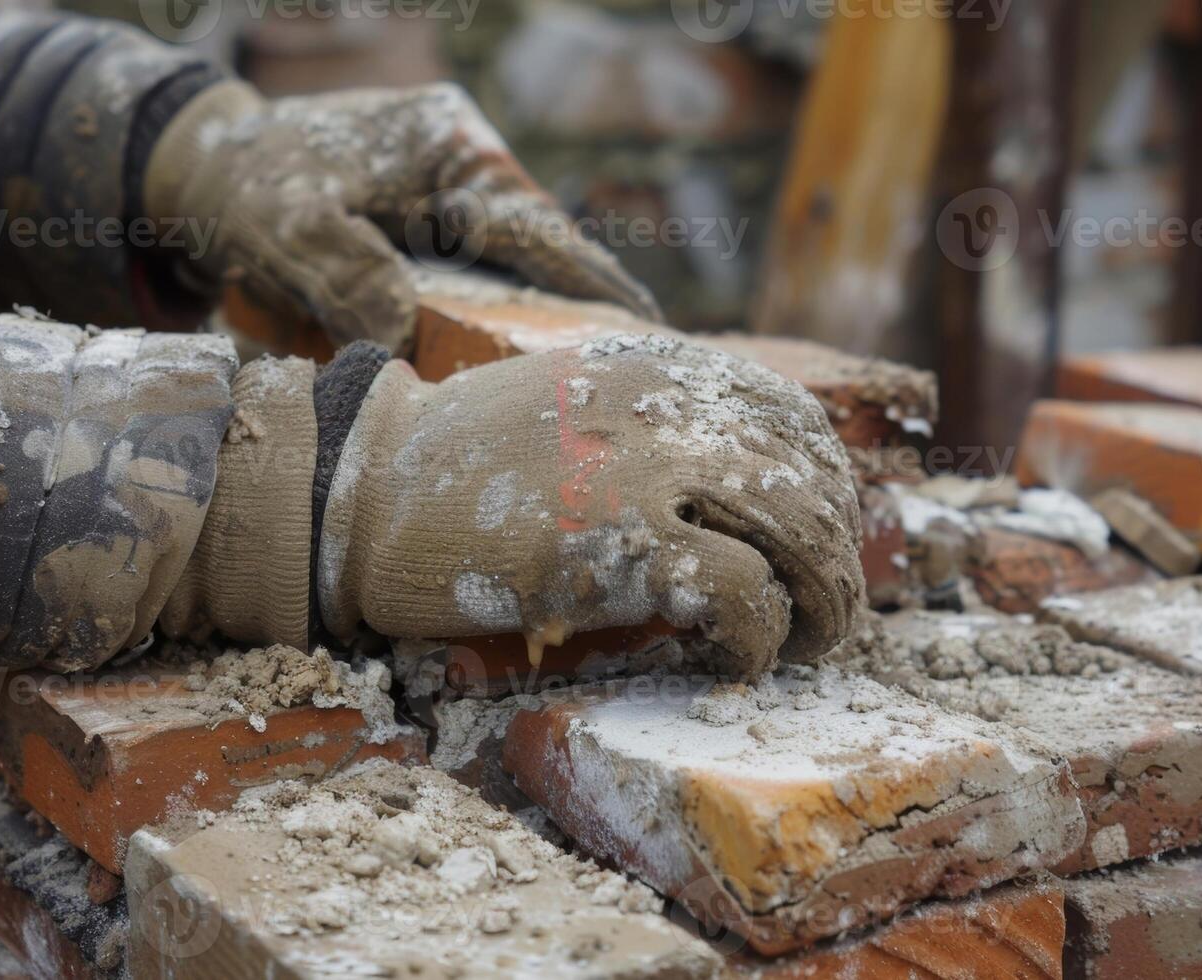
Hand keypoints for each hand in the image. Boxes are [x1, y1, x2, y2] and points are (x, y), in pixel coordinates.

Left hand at [145, 81, 659, 352]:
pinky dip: (505, 300)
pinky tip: (527, 342)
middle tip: (636, 365)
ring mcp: (453, 181)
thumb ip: (348, 273)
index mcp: (450, 150)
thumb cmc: (247, 187)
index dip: (595, 286)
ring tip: (597, 363)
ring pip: (518, 255)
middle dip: (584, 301)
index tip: (648, 331)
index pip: (540, 232)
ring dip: (546, 305)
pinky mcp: (434, 208)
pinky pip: (485, 262)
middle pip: (543, 245)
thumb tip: (401, 333)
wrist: (203, 164)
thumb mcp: (289, 228)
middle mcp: (466, 159)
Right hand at [318, 337, 864, 676]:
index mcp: (659, 369)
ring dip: (822, 605)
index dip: (825, 489)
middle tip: (822, 613)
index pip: (795, 420)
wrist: (364, 488)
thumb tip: (729, 478)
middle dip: (838, 560)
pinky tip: (731, 663)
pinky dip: (759, 642)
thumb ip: (649, 420)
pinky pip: (746, 596)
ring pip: (806, 534)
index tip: (811, 545)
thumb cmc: (456, 466)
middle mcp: (671, 404)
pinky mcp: (622, 542)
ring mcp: (651, 468)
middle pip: (816, 480)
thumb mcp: (571, 406)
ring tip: (798, 645)